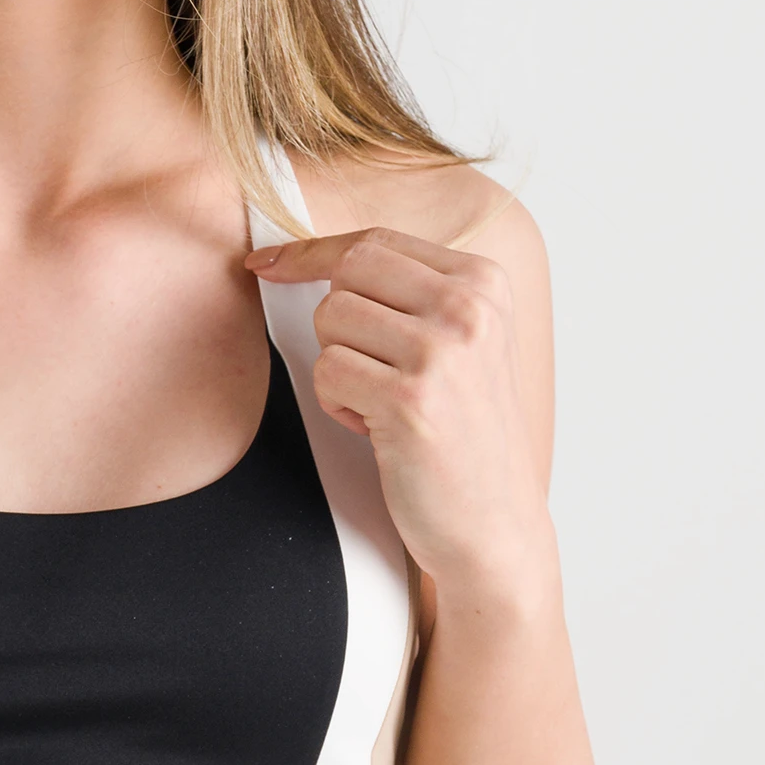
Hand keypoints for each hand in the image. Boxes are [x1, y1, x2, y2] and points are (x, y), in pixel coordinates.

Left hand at [245, 228, 546, 581]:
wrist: (495, 523)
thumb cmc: (463, 433)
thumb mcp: (460, 342)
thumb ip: (406, 292)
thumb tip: (300, 255)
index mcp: (484, 282)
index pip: (375, 241)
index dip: (313, 252)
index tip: (269, 263)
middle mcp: (469, 307)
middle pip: (348, 270)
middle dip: (333, 318)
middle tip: (361, 364)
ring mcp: (442, 351)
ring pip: (330, 318)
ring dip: (338, 366)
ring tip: (380, 402)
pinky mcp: (410, 398)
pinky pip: (327, 370)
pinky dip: (337, 403)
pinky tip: (378, 429)